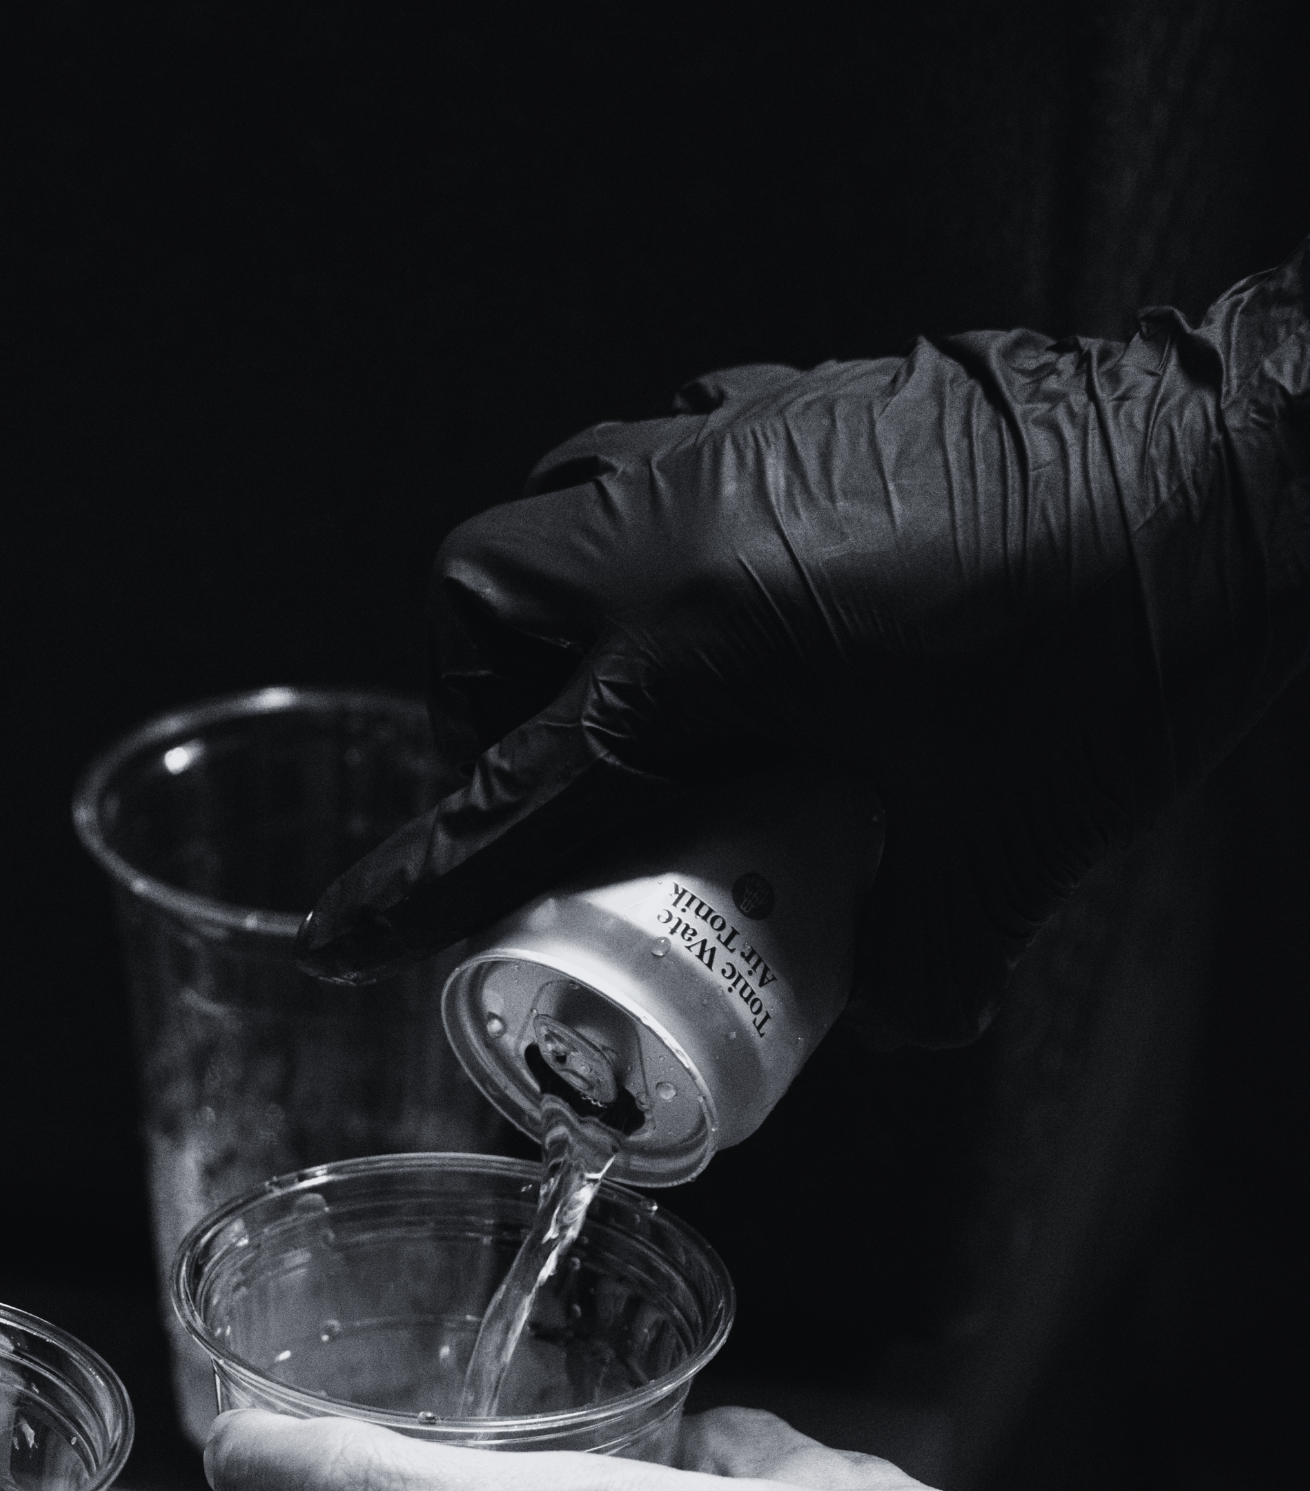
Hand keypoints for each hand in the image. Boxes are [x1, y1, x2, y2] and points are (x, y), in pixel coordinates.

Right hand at [299, 255, 1309, 1047]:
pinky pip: (664, 462)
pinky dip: (663, 549)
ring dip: (568, 619)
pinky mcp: (801, 395)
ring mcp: (739, 432)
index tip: (340, 942)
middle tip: (567, 796)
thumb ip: (929, 960)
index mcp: (699, 637)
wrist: (1236, 470)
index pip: (512, 789)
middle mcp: (688, 514)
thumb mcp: (1009, 845)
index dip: (420, 884)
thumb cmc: (1121, 642)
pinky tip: (749, 626)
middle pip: (487, 604)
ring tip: (652, 714)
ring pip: (565, 512)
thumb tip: (894, 1027)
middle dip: (489, 710)